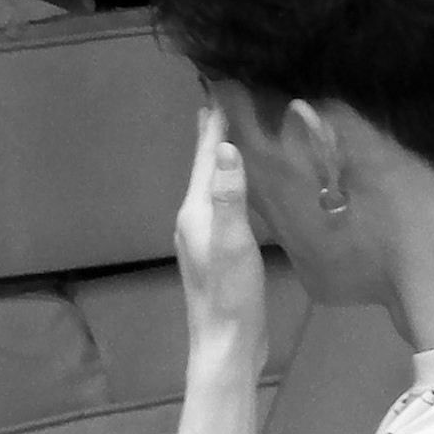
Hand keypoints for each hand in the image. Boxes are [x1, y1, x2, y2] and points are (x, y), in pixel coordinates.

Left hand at [173, 104, 270, 363]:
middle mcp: (193, 220)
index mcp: (194, 212)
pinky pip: (222, 206)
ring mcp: (204, 238)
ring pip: (211, 187)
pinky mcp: (218, 254)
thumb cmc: (230, 295)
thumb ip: (229, 196)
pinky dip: (230, 186)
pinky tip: (239, 190)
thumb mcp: (233, 243)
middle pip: (203, 169)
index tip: (220, 89)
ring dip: (220, 160)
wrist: (225, 345)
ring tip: (227, 137)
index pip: (206, 158)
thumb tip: (227, 147)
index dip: (214, 124)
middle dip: (211, 136)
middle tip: (215, 102)